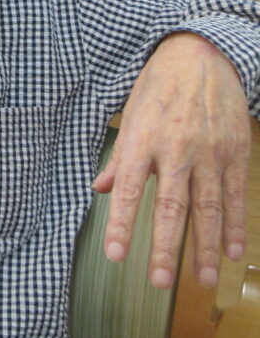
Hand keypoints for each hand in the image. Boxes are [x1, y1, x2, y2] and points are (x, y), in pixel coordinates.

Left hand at [93, 32, 251, 288]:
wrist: (200, 55)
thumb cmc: (157, 88)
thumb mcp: (130, 116)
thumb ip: (119, 157)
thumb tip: (102, 189)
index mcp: (143, 140)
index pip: (130, 190)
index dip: (123, 225)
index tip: (116, 256)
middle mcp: (176, 148)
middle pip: (171, 205)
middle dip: (165, 246)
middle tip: (159, 281)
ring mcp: (209, 152)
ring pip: (208, 207)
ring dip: (204, 246)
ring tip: (200, 279)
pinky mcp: (234, 151)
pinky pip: (234, 194)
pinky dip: (235, 225)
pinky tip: (231, 251)